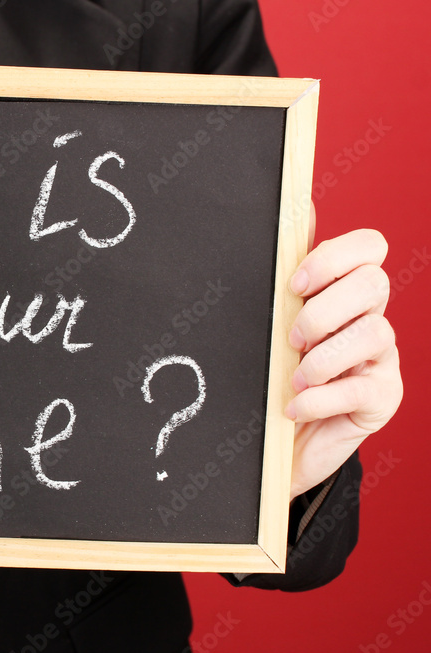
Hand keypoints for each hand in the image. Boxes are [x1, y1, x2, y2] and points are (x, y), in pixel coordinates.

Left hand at [284, 205, 402, 498]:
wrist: (279, 443)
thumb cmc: (273, 377)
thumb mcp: (270, 327)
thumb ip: (284, 280)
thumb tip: (294, 209)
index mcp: (344, 294)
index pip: (369, 247)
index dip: (335, 257)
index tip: (295, 285)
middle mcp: (369, 320)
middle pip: (374, 284)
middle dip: (324, 310)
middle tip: (291, 339)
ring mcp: (381, 359)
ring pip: (374, 332)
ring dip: (322, 358)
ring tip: (293, 379)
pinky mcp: (382, 399)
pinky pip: (361, 388)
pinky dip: (320, 398)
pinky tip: (294, 406)